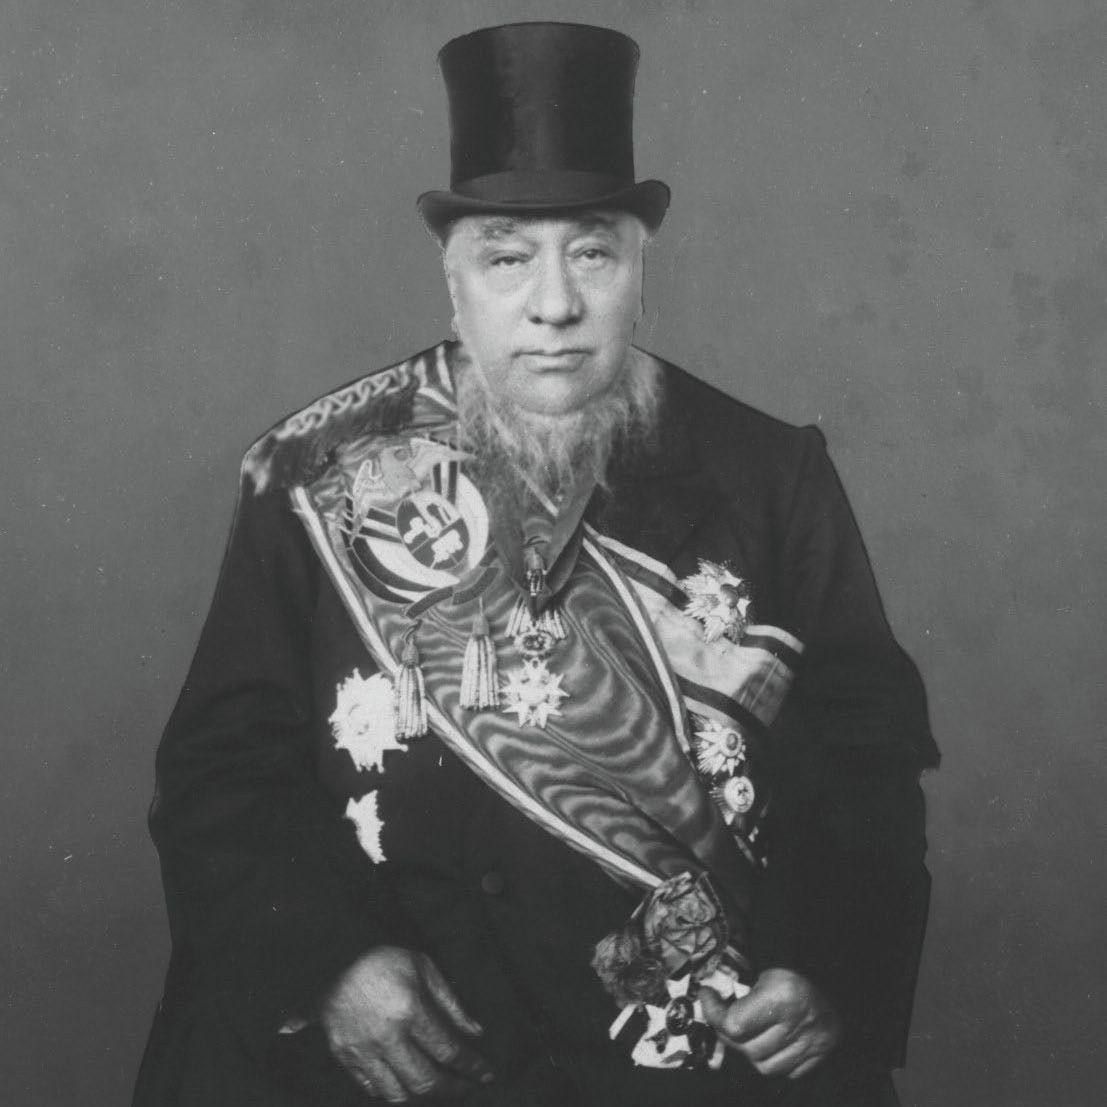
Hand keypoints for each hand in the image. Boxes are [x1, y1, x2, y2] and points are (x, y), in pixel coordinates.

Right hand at [320, 946, 493, 1101]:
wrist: (331, 956)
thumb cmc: (382, 958)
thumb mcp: (423, 968)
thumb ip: (450, 1003)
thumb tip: (476, 1032)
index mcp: (409, 1009)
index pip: (448, 1050)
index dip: (471, 1065)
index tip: (485, 1073)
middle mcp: (386, 1036)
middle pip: (426, 1081)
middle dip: (453, 1088)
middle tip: (467, 1086)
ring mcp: (361, 1050)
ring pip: (398, 1093)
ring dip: (422, 1094)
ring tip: (437, 1085)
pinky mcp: (343, 1056)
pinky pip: (371, 1088)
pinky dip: (391, 1090)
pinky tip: (406, 1081)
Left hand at [699, 968, 842, 1079]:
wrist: (836, 980)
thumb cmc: (793, 971)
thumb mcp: (765, 971)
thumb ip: (740, 992)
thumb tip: (710, 1004)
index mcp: (784, 996)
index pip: (734, 1023)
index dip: (713, 1012)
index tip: (707, 996)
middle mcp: (798, 1023)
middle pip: (746, 1047)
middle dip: (729, 1032)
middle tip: (724, 1014)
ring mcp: (811, 1044)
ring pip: (763, 1065)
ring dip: (750, 1050)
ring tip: (750, 1029)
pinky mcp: (818, 1057)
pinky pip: (784, 1072)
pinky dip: (772, 1060)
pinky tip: (770, 1040)